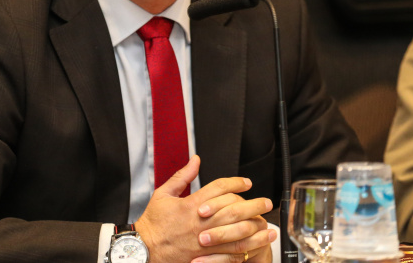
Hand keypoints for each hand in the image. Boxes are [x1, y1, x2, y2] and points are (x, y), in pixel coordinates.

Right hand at [134, 155, 275, 262]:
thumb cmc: (152, 223)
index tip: (247, 183)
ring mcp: (203, 241)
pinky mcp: (204, 258)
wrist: (143, 250)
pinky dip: (245, 250)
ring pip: (236, 234)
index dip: (236, 183)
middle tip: (266, 203)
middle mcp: (200, 222)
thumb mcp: (163, 194)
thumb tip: (195, 160)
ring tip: (268, 227)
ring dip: (255, 230)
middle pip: (233, 210)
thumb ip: (181, 177)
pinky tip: (255, 247)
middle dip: (254, 205)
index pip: (220, 188)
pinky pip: (229, 254)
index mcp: (191, 204)